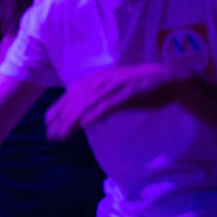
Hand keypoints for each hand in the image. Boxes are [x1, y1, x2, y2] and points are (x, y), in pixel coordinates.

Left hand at [46, 64, 186, 139]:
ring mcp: (114, 86)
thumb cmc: (140, 88)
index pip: (70, 95)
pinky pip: (108, 105)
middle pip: (75, 101)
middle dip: (61, 120)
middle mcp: (101, 80)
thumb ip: (97, 101)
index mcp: (96, 79)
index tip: (46, 124)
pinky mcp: (128, 93)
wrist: (170, 80)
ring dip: (73, 121)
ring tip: (62, 136)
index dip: (57, 109)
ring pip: (87, 104)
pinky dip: (95, 114)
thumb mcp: (114, 93)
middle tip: (51, 137)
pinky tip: (85, 125)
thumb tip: (82, 116)